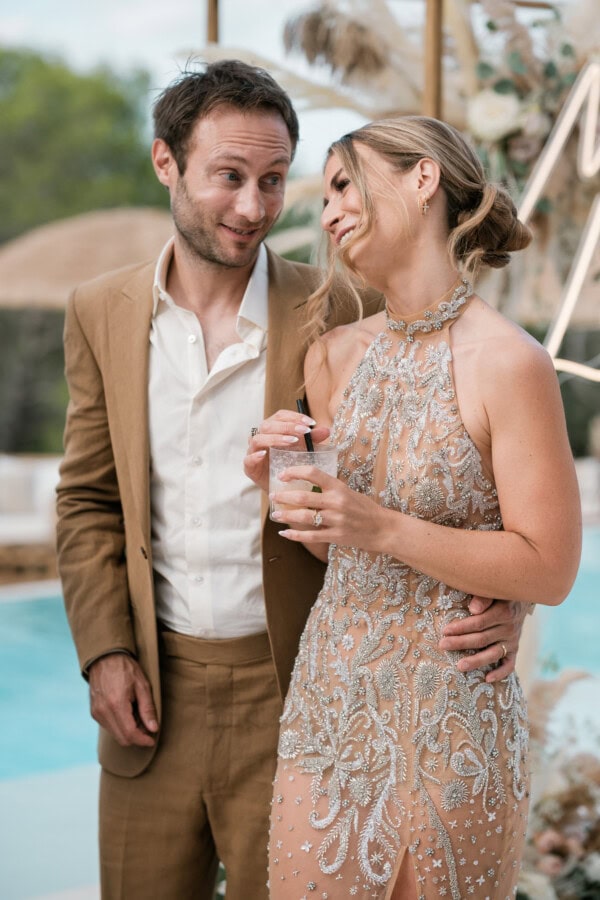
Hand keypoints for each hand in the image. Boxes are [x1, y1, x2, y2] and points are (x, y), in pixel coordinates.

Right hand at [88, 653, 157, 746]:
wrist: (105, 657)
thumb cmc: (126, 669)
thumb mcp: (142, 685)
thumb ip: (148, 709)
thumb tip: (153, 728)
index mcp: (116, 704)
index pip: (130, 733)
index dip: (143, 740)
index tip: (152, 739)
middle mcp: (103, 711)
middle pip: (122, 738)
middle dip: (137, 738)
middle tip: (148, 729)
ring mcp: (97, 713)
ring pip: (115, 734)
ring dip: (128, 732)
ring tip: (138, 717)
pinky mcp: (94, 712)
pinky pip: (109, 727)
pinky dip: (120, 726)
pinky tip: (128, 714)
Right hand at [244, 410, 329, 491]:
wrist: (282, 489)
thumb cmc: (290, 465)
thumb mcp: (304, 451)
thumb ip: (312, 440)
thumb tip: (326, 430)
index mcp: (273, 430)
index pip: (280, 416)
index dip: (294, 417)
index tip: (310, 423)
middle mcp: (261, 437)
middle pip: (268, 425)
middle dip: (287, 426)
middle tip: (304, 431)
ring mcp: (253, 452)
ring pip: (258, 439)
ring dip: (275, 438)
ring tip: (291, 442)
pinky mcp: (249, 467)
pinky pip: (248, 459)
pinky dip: (256, 455)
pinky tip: (265, 454)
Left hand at [271, 465, 388, 552]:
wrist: (383, 528)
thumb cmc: (365, 508)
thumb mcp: (348, 491)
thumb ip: (329, 488)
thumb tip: (305, 484)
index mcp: (339, 487)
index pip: (313, 473)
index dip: (295, 472)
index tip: (283, 475)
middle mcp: (336, 502)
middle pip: (303, 497)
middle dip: (284, 497)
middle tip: (272, 496)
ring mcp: (336, 520)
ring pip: (304, 517)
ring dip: (286, 515)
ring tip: (275, 514)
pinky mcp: (336, 536)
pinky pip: (311, 536)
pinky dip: (295, 535)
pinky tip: (285, 533)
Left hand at [439, 596, 527, 682]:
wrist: (521, 600)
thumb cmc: (499, 594)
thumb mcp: (494, 591)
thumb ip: (483, 598)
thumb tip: (473, 609)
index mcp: (503, 612)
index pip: (479, 622)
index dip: (461, 627)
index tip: (445, 630)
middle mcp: (509, 628)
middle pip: (482, 639)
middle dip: (461, 643)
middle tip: (442, 645)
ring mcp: (512, 641)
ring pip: (493, 654)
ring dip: (476, 661)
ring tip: (459, 666)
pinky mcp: (515, 650)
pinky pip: (509, 665)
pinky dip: (500, 673)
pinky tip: (487, 679)